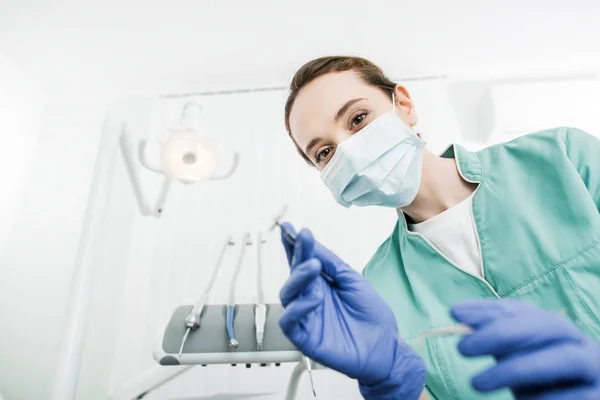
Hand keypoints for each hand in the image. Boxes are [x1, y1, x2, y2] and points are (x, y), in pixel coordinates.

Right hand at [278, 223, 425, 398]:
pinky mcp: (304, 337)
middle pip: (293, 273)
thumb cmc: (371, 316)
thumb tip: (313, 246)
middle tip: (304, 239)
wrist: (385, 347)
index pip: (301, 260)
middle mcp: (309, 297)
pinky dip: (297, 309)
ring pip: (287, 294)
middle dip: (296, 253)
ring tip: (313, 267)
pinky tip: (314, 298)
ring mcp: (306, 316)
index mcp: (321, 283)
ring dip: (298, 278)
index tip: (289, 228)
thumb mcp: (353, 281)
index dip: (293, 245)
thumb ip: (332, 264)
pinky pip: (289, 321)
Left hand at [452, 299, 599, 399]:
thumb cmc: (539, 387)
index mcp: (559, 331)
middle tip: (462, 347)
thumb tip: (460, 315)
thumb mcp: (515, 360)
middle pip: (549, 326)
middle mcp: (582, 344)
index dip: (490, 308)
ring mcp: (597, 370)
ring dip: (518, 368)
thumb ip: (495, 339)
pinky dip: (544, 397)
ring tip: (477, 383)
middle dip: (503, 333)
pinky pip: (574, 395)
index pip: (525, 310)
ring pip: (565, 358)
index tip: (455, 312)